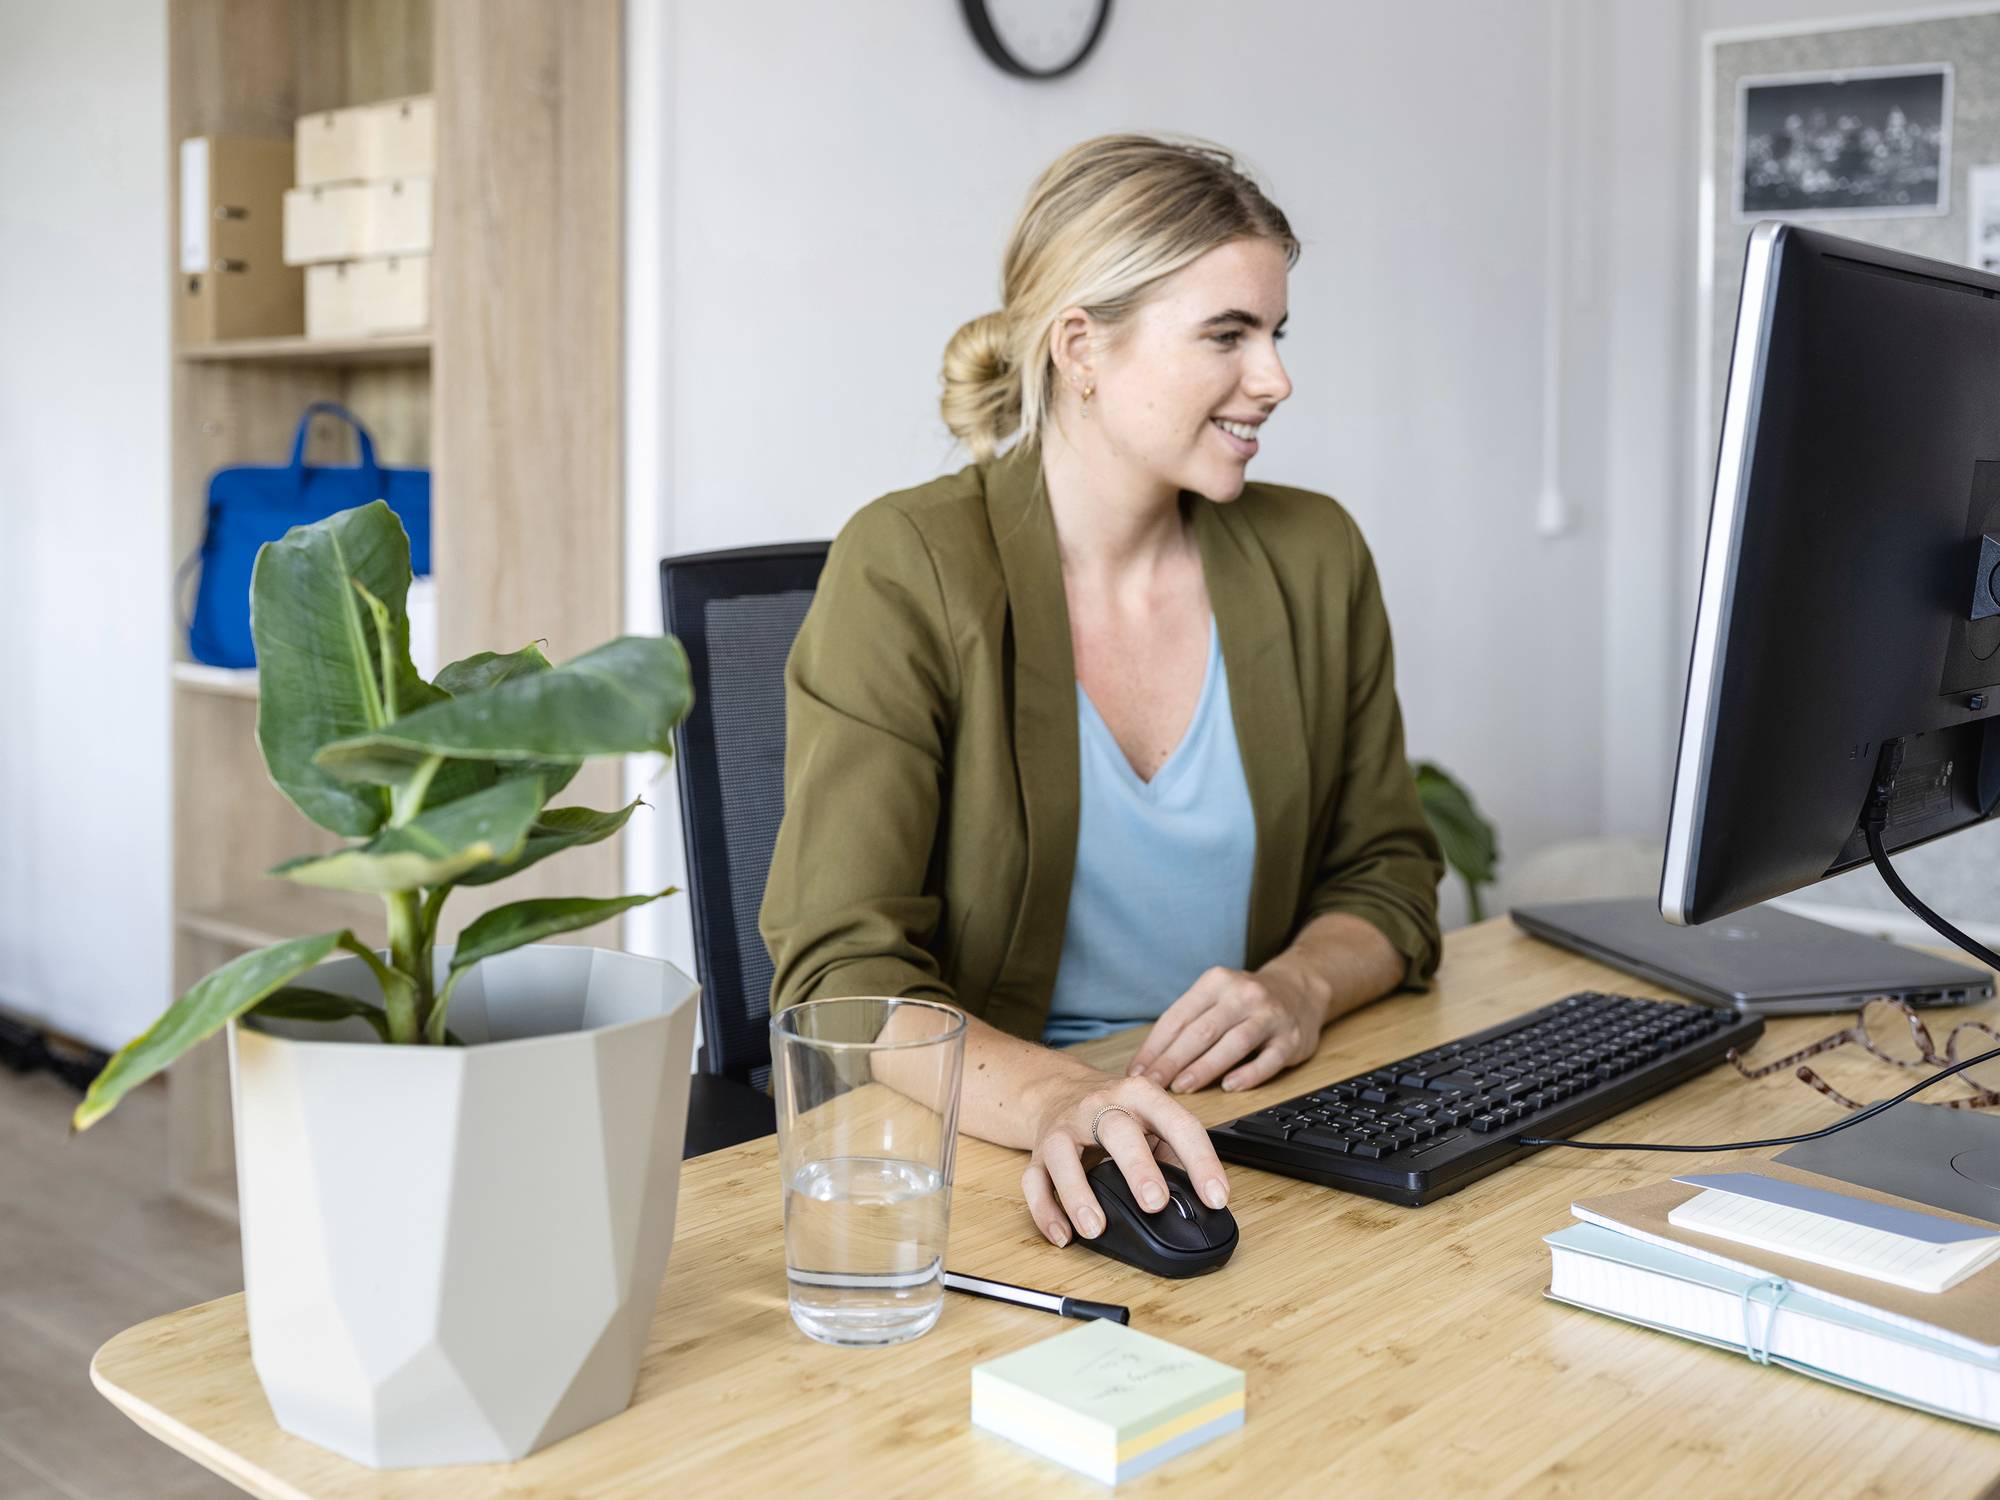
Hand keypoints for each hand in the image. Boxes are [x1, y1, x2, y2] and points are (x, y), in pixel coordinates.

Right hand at [1021, 1073, 1229, 1246]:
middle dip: (1138, 1167)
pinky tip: (1062, 1235)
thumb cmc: (1116, 1111)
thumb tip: (1199, 1199)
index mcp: (1140, 1096)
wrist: (1059, 1089)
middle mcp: (1100, 1106)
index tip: (1216, 1198)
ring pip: (1063, 1154)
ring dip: (1078, 1193)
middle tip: (1155, 1204)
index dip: (1201, 1161)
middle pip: (1117, 1130)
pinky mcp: (1038, 1151)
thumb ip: (1174, 1152)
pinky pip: (1034, 1181)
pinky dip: (1045, 1211)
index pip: (1177, 1123)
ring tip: (1095, 1229)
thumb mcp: (1152, 1119)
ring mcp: (1065, 1127)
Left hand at [1126, 964, 1326, 1094]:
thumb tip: (1148, 1063)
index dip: (1155, 1047)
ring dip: (1204, 1068)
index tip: (1137, 1072)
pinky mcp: (1291, 1039)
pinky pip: (1268, 1060)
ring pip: (1232, 1044)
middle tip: (1153, 1086)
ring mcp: (1270, 1016)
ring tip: (1182, 1087)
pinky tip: (1229, 1087)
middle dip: (1172, 1061)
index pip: (1178, 1018)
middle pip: (1202, 1031)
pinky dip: (1248, 1075)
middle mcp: (1243, 995)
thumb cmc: (1244, 1001)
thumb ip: (1187, 1023)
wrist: (1300, 988)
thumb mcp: (1215, 996)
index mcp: (1216, 982)